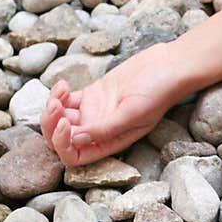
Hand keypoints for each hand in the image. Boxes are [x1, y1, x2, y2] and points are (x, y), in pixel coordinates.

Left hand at [40, 42, 186, 166]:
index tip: (64, 125)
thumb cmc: (158, 92)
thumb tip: (76, 139)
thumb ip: (106, 129)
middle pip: (63, 138)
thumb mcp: (134, 113)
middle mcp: (100, 131)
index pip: (76, 156)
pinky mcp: (92, 95)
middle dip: (52, 125)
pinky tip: (64, 85)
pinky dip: (58, 94)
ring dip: (52, 107)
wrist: (169, 66)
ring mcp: (95, 112)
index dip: (63, 145)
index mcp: (111, 142)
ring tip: (60, 92)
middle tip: (55, 106)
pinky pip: (66, 101)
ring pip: (61, 119)